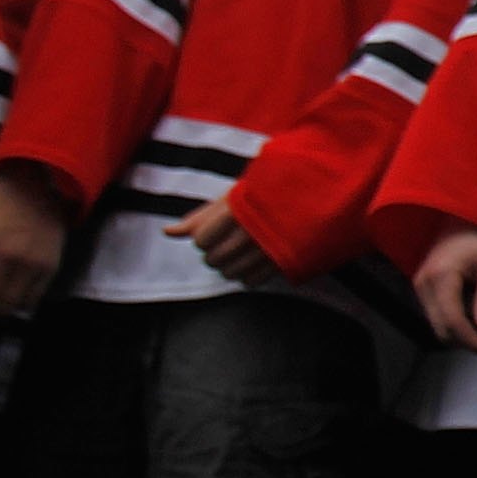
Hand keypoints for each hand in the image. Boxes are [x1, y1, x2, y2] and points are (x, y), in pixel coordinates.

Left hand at [167, 195, 283, 287]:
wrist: (310, 196)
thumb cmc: (266, 195)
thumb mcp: (234, 197)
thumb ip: (200, 216)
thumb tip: (167, 232)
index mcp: (237, 210)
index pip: (201, 240)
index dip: (204, 238)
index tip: (217, 231)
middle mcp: (251, 230)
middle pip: (213, 259)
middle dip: (216, 253)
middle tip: (230, 241)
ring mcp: (269, 248)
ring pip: (230, 273)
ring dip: (231, 266)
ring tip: (242, 251)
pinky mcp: (284, 262)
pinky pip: (251, 282)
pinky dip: (248, 276)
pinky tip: (255, 261)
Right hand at [411, 221, 476, 355]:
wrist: (460, 223)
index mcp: (441, 276)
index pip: (453, 320)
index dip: (472, 341)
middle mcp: (424, 285)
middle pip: (443, 330)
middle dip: (471, 340)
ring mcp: (421, 289)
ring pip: (440, 328)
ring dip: (465, 335)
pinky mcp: (424, 292)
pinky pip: (440, 318)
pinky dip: (460, 325)